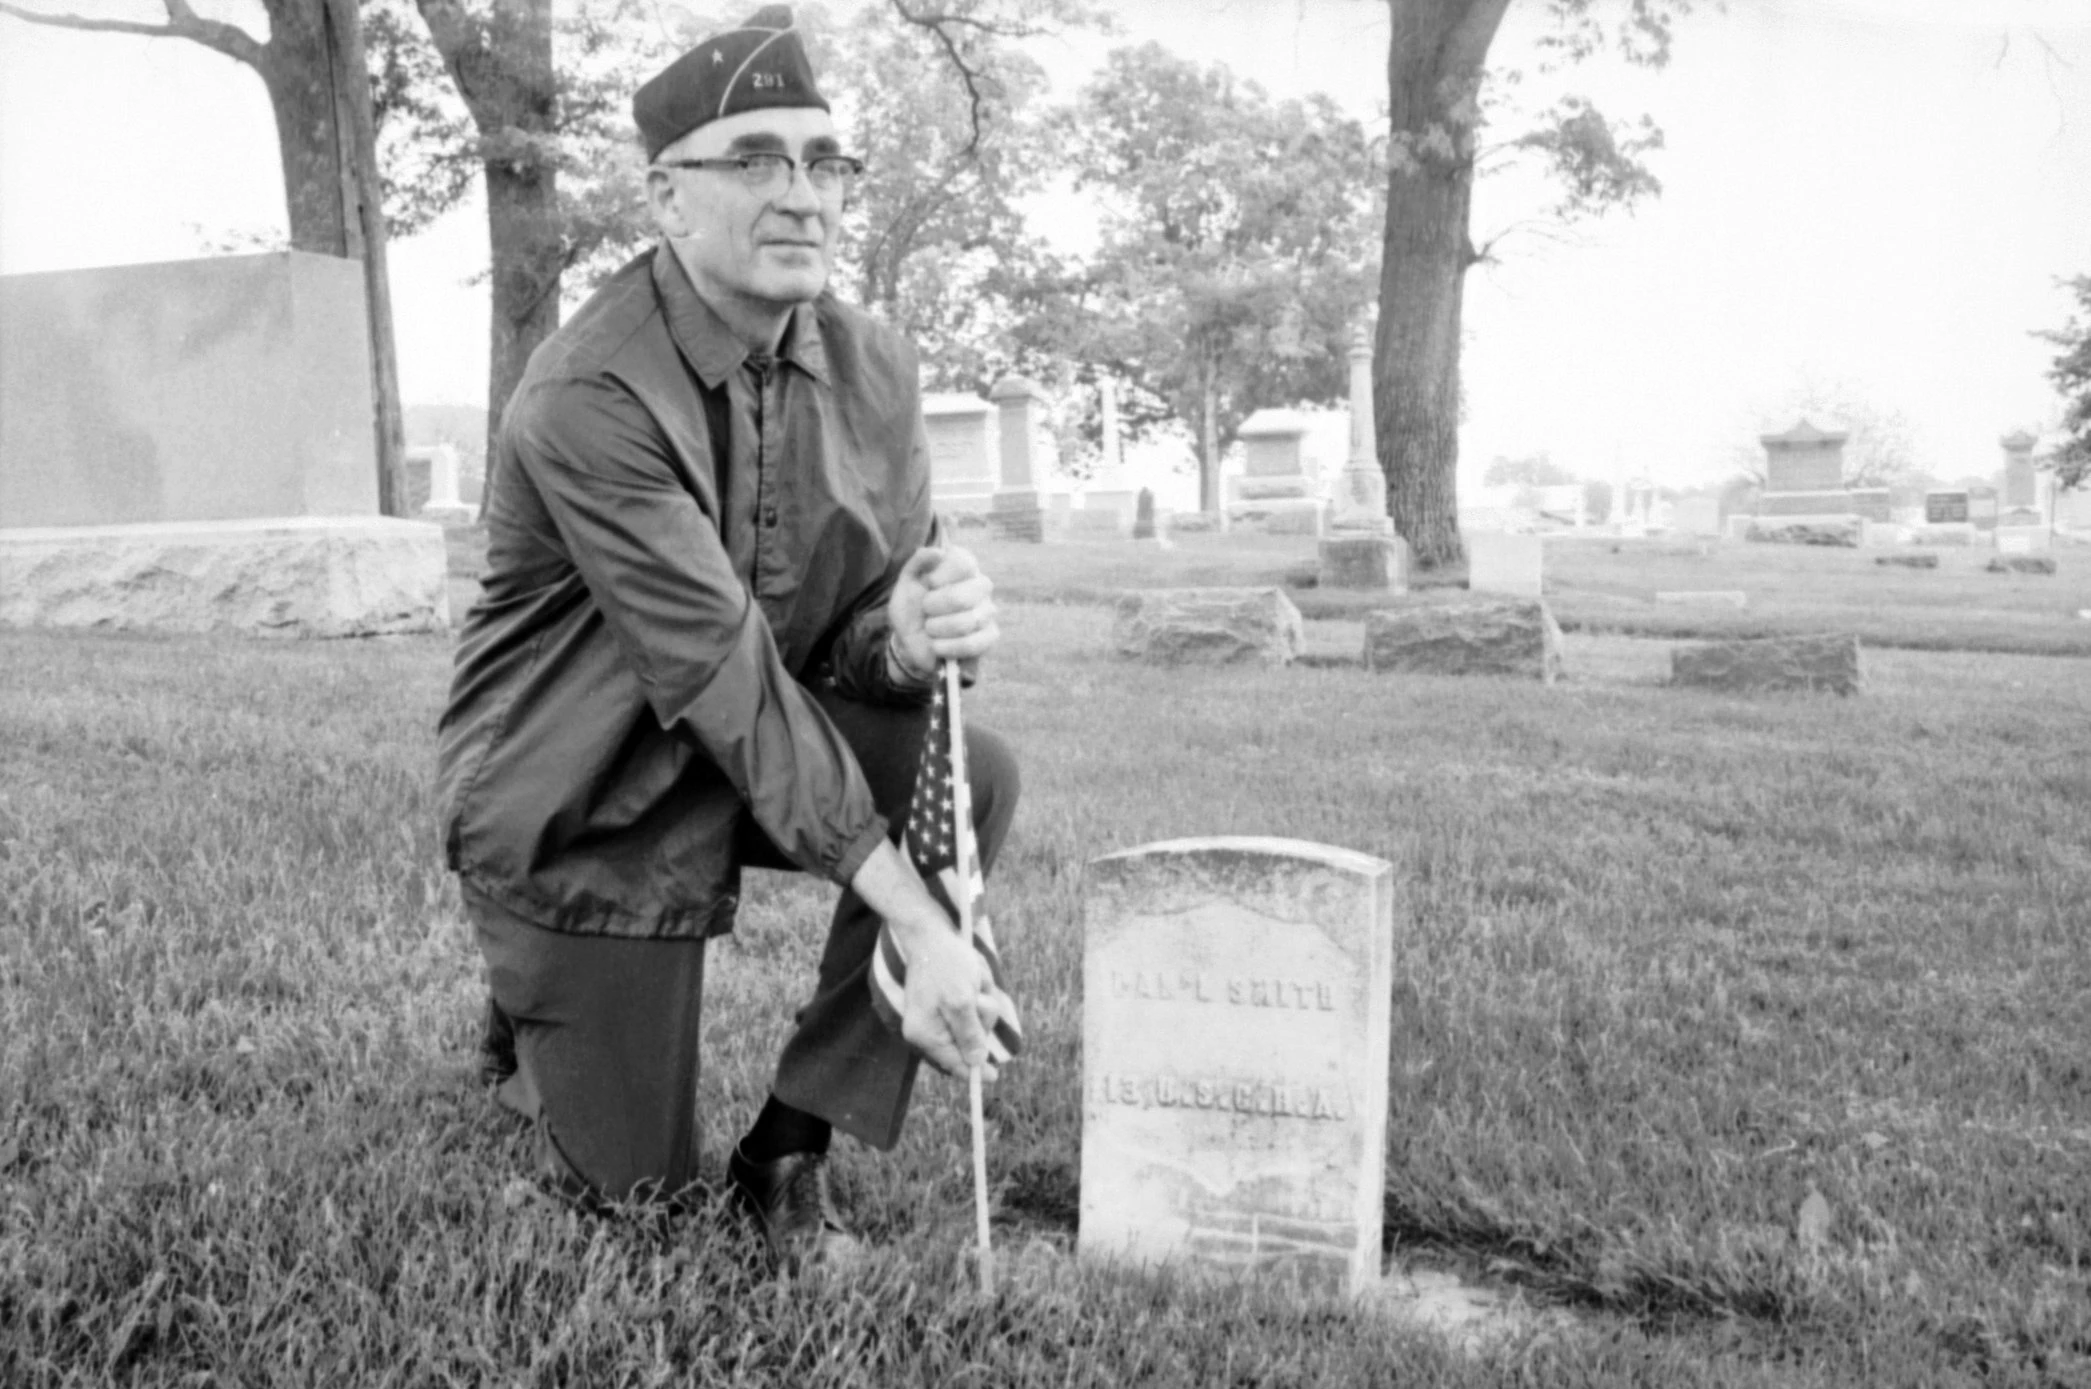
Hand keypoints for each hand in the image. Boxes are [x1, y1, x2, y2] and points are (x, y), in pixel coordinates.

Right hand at [848, 842, 1003, 1079]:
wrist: (930, 932)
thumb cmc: (944, 963)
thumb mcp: (961, 1001)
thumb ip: (969, 1033)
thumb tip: (977, 1062)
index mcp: (924, 1033)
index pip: (953, 1062)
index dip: (975, 1071)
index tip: (994, 1077)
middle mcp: (927, 1029)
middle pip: (967, 1041)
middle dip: (981, 1018)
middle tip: (978, 996)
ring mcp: (937, 1015)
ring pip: (975, 1021)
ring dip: (983, 1001)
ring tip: (973, 979)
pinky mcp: (947, 1002)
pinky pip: (973, 1006)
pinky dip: (978, 992)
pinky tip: (972, 976)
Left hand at [887, 545, 998, 677]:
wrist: (911, 640)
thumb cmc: (912, 607)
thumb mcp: (906, 583)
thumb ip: (918, 562)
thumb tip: (938, 552)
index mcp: (963, 566)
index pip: (964, 563)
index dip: (941, 576)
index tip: (928, 583)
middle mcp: (980, 585)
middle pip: (964, 596)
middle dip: (934, 607)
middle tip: (925, 610)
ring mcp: (988, 611)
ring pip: (966, 623)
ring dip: (937, 629)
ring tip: (930, 629)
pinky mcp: (990, 636)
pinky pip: (972, 644)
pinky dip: (947, 647)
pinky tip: (937, 645)